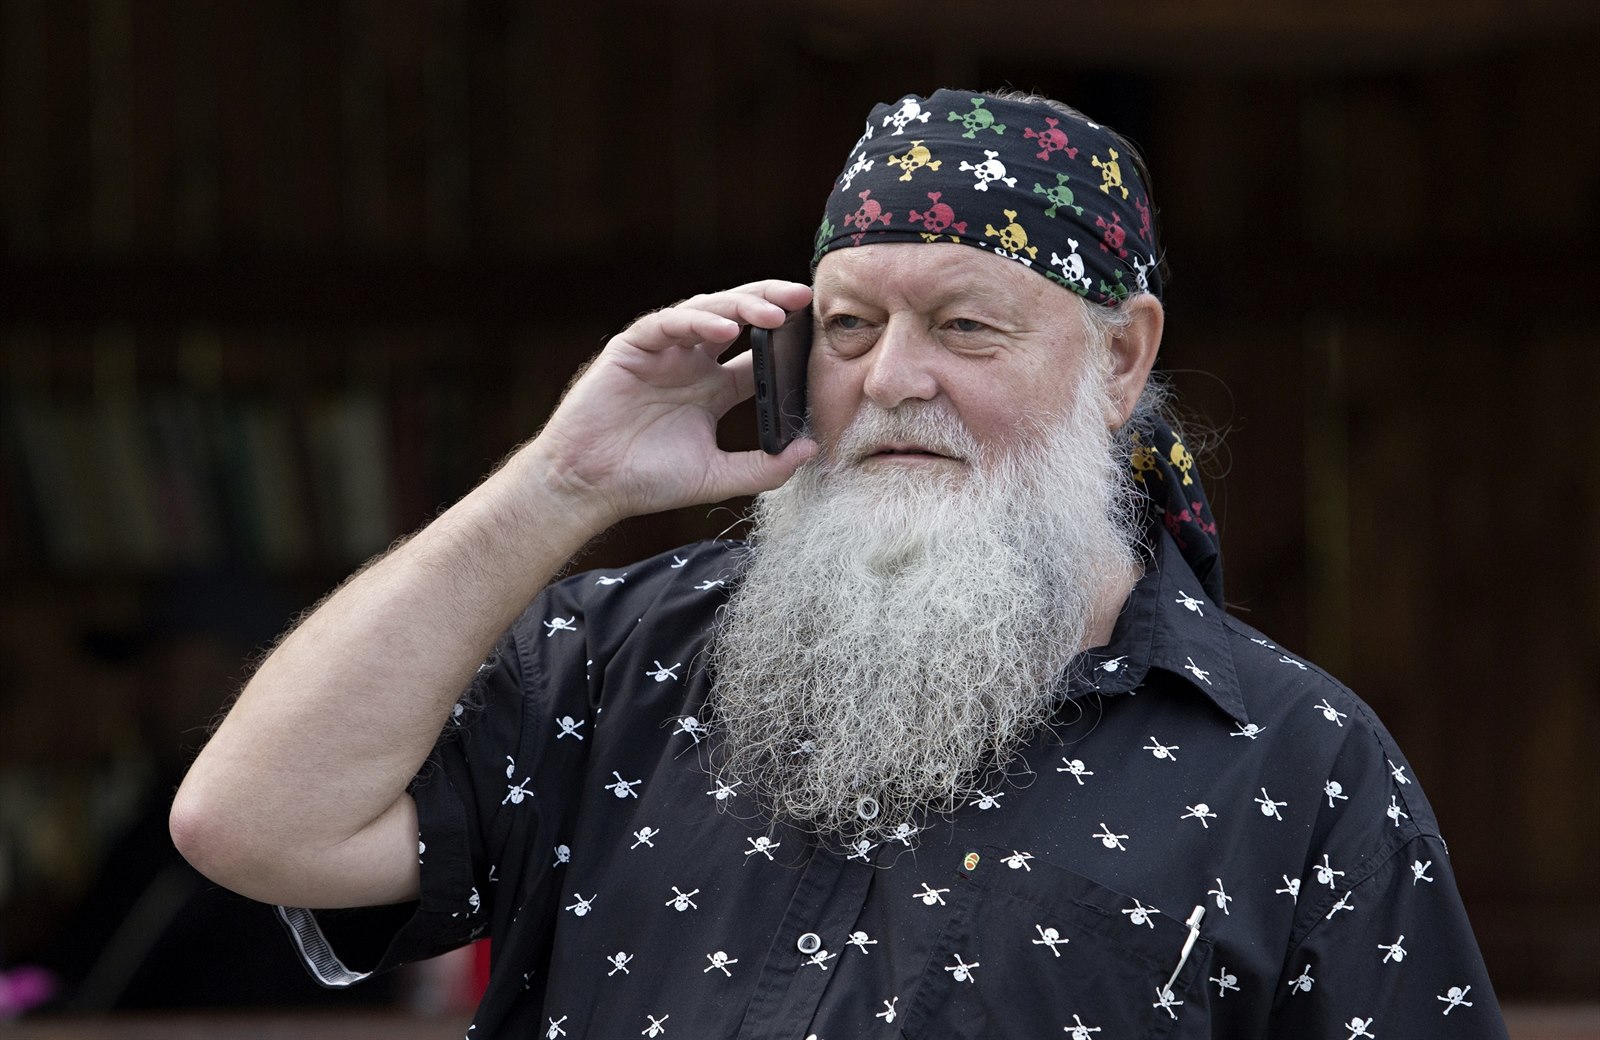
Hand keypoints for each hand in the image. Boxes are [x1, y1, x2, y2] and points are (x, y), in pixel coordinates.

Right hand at [526, 280, 818, 525]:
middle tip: (806, 299)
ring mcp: (662, 352)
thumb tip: (810, 449)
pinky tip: (724, 329)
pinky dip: (696, 322)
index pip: (757, 352)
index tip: (821, 333)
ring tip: (774, 313)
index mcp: (713, 388)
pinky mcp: (632, 348)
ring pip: (707, 311)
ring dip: (741, 306)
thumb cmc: (647, 481)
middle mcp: (691, 363)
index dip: (787, 340)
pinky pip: (668, 324)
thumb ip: (765, 467)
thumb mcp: (718, 476)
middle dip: (771, 304)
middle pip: (738, 319)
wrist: (590, 487)